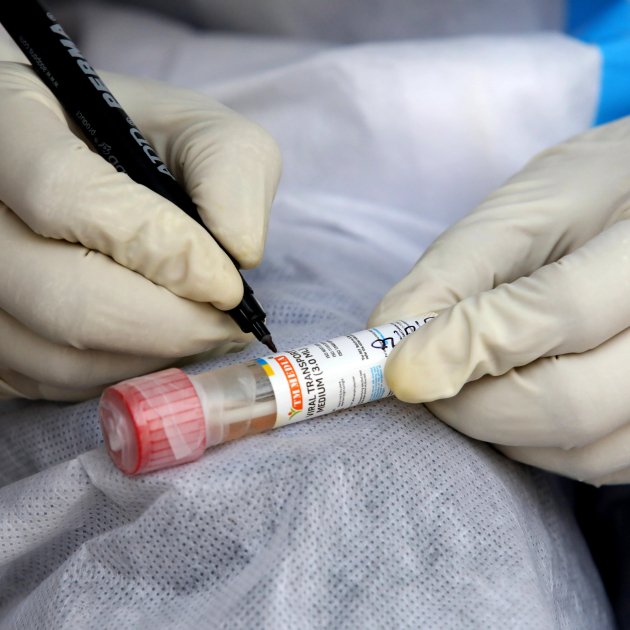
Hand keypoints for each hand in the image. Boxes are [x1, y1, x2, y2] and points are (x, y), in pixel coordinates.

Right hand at [0, 61, 280, 400]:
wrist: (109, 172)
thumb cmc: (155, 147)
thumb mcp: (208, 135)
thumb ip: (232, 176)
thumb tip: (235, 256)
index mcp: (11, 123)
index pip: (66, 196)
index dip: (160, 250)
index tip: (226, 282)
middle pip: (56, 296)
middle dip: (164, 325)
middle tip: (223, 324)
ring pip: (52, 354)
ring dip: (149, 356)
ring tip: (198, 329)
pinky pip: (51, 381)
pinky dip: (121, 373)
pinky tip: (159, 340)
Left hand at [370, 117, 629, 484]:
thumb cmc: (598, 195)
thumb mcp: (531, 207)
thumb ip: (458, 269)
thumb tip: (389, 335)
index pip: (553, 314)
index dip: (463, 345)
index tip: (399, 366)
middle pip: (571, 401)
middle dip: (472, 403)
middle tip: (424, 379)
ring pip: (581, 448)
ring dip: (497, 427)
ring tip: (468, 379)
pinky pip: (595, 462)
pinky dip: (534, 443)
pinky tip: (512, 396)